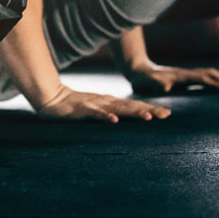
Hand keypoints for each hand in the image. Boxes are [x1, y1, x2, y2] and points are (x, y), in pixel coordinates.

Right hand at [35, 86, 170, 122]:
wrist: (50, 97)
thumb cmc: (73, 105)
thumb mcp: (95, 109)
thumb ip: (108, 112)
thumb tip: (123, 119)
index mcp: (110, 102)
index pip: (134, 105)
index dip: (150, 108)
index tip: (167, 113)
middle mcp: (106, 101)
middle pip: (131, 106)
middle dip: (149, 109)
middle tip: (167, 114)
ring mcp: (95, 104)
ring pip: (118, 108)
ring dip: (133, 112)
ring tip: (149, 117)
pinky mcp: (82, 109)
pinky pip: (96, 113)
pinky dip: (106, 116)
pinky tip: (115, 120)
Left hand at [128, 63, 218, 94]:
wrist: (137, 69)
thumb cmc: (143, 78)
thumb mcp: (148, 82)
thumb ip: (156, 83)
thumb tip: (166, 86)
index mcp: (180, 76)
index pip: (202, 78)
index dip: (215, 83)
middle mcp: (185, 73)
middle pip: (210, 73)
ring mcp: (185, 74)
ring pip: (209, 73)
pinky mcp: (184, 77)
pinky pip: (204, 76)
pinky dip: (215, 78)